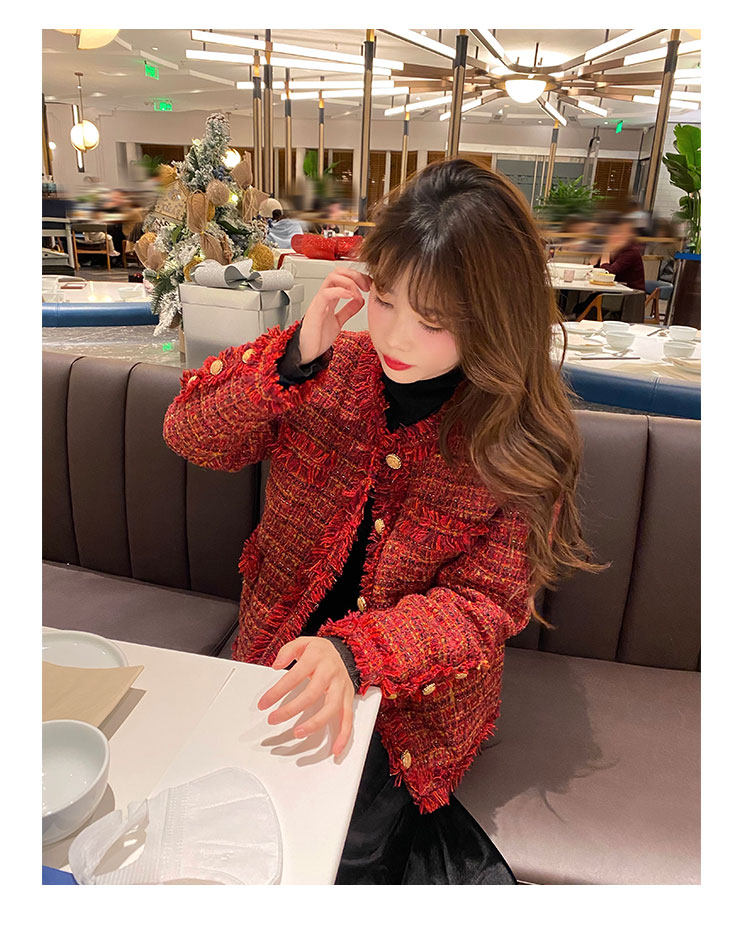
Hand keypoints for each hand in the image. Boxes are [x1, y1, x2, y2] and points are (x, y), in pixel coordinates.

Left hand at [257, 637, 354, 755]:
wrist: (345, 651)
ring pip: (332, 708)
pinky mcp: (348, 698)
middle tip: (274, 718)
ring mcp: (342, 686)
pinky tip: (336, 748)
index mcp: (317, 658)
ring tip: (298, 733)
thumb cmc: (320, 651)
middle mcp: (331, 672)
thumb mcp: (302, 642)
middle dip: (291, 709)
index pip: (294, 676)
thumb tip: (276, 664)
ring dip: (315, 723)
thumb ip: (287, 651)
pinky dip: (344, 735)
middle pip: (312, 693)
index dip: (277, 691)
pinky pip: (348, 718)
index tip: (264, 704)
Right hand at [298, 268, 370, 364]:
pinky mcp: (316, 311)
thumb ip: (348, 310)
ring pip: (332, 278)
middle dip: (355, 275)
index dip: (358, 277)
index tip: (370, 285)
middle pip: (338, 272)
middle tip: (366, 286)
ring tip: (359, 293)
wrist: (307, 353)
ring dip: (349, 282)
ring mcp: (319, 302)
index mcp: (329, 299)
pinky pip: (326, 294)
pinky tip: (351, 297)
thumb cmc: (317, 338)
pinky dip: (340, 292)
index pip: (343, 277)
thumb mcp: (338, 321)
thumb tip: (360, 301)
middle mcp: (324, 297)